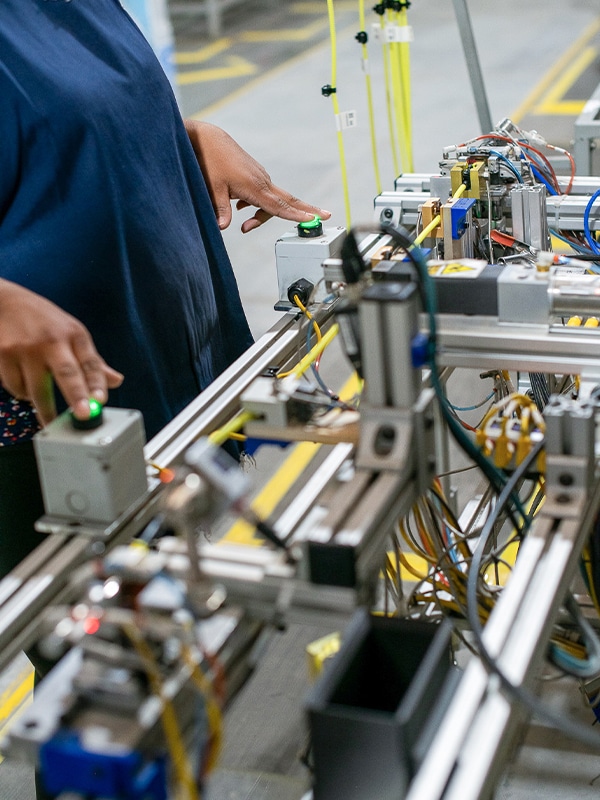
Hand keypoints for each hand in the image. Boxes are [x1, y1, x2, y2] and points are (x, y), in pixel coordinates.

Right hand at [0, 280, 122, 425]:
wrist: (5, 302)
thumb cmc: (44, 322)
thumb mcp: (72, 333)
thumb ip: (93, 361)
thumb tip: (117, 381)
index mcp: (74, 335)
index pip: (91, 362)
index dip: (97, 383)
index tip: (100, 401)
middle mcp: (52, 340)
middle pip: (67, 372)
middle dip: (76, 395)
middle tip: (83, 415)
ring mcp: (26, 347)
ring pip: (37, 390)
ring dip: (43, 406)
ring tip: (46, 411)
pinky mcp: (4, 354)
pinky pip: (16, 387)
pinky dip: (22, 392)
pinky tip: (24, 380)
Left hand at [184, 120, 330, 232]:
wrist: (208, 139)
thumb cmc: (210, 163)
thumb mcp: (212, 190)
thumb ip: (220, 210)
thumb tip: (221, 227)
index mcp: (254, 187)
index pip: (278, 206)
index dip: (295, 215)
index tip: (312, 219)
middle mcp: (262, 181)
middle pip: (288, 200)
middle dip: (306, 209)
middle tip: (326, 215)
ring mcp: (260, 177)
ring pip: (272, 200)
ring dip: (263, 215)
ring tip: (244, 226)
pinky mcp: (256, 174)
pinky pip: (264, 194)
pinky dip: (257, 205)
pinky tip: (240, 205)